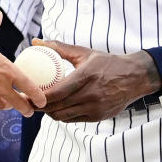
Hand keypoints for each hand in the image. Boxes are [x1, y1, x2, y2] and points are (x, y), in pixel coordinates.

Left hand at [34, 40, 161, 121]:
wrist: (134, 77)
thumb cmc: (106, 63)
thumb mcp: (84, 53)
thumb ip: (59, 48)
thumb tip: (36, 41)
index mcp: (86, 76)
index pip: (56, 93)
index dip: (39, 98)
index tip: (27, 94)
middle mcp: (91, 94)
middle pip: (57, 107)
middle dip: (40, 108)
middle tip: (30, 102)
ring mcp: (96, 107)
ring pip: (64, 116)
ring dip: (51, 113)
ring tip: (43, 106)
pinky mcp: (99, 117)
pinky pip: (74, 120)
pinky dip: (64, 115)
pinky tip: (59, 108)